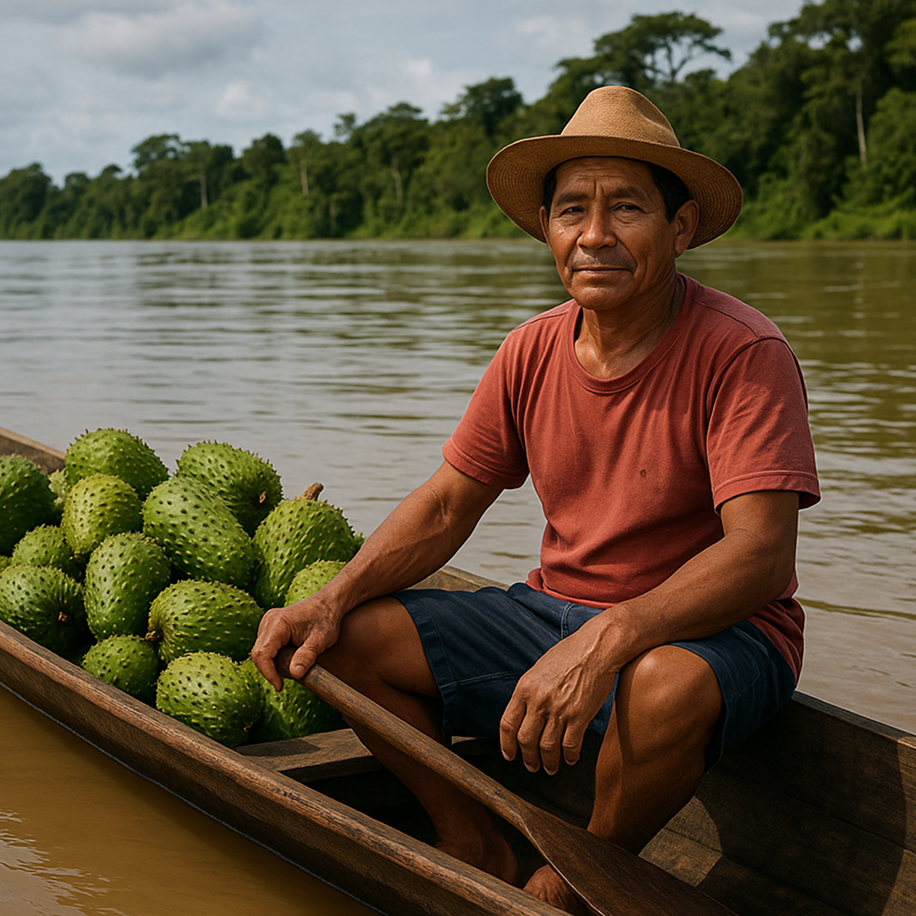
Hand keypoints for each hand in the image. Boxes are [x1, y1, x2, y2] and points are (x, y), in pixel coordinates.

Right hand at [250, 597, 341, 690]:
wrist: (328, 603)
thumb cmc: (326, 620)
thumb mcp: (321, 640)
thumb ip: (307, 656)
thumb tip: (294, 674)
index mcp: (278, 623)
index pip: (263, 653)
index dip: (268, 673)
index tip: (280, 687)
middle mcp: (268, 621)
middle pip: (258, 654)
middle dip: (271, 670)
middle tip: (292, 677)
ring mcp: (267, 624)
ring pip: (261, 653)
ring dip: (273, 664)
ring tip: (296, 664)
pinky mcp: (269, 628)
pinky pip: (265, 648)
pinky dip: (275, 658)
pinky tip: (291, 658)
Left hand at [499, 619, 616, 774]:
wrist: (596, 648)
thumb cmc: (569, 655)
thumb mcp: (539, 669)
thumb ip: (530, 691)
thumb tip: (525, 713)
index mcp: (525, 688)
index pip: (507, 723)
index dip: (506, 744)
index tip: (509, 755)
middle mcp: (539, 701)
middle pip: (525, 740)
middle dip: (528, 758)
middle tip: (532, 766)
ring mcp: (559, 710)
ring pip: (547, 747)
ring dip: (548, 762)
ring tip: (550, 768)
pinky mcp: (580, 716)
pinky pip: (570, 745)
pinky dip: (569, 757)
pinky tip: (570, 759)